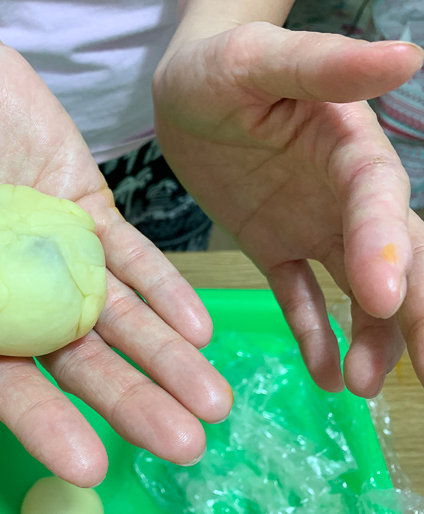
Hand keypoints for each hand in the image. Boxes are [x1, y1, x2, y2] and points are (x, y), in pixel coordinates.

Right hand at [0, 38, 232, 485]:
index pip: (12, 385)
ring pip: (121, 320)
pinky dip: (166, 291)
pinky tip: (199, 329)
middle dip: (133, 403)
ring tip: (213, 401)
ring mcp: (65, 265)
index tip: (92, 467)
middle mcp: (25, 304)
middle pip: (83, 363)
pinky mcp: (96, 221)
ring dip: (167, 358)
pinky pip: (135, 261)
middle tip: (184, 444)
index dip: (48, 425)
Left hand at [153, 22, 423, 395]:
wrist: (184, 91)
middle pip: (394, 257)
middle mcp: (343, 194)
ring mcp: (311, 224)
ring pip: (354, 288)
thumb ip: (324, 66)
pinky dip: (313, 333)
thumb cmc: (218, 65)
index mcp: (349, 147)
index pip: (378, 202)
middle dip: (413, 313)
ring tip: (357, 386)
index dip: (386, 247)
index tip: (382, 297)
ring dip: (367, 337)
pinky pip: (298, 295)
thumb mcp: (259, 60)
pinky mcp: (275, 246)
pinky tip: (325, 376)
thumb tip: (408, 56)